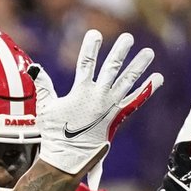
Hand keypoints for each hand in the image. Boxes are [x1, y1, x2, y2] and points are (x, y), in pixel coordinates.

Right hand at [30, 30, 161, 176]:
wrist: (67, 157)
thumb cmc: (54, 133)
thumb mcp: (46, 107)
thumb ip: (43, 86)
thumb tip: (33, 69)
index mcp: (81, 92)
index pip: (86, 63)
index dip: (90, 46)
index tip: (95, 33)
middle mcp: (99, 96)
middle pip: (112, 68)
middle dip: (120, 51)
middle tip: (127, 38)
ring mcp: (110, 106)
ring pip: (128, 81)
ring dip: (138, 65)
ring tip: (148, 52)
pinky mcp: (117, 116)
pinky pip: (135, 100)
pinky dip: (147, 89)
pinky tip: (157, 78)